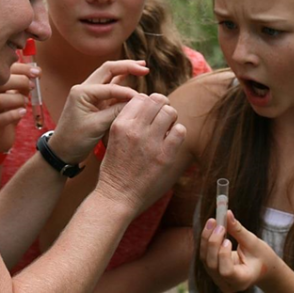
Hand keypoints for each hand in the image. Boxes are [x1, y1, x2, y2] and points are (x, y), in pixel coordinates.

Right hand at [0, 63, 36, 152]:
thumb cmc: (7, 113)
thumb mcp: (16, 96)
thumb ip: (23, 85)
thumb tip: (36, 72)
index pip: (3, 70)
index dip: (22, 69)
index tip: (37, 72)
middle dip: (20, 81)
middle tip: (32, 86)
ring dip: (17, 99)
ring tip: (25, 103)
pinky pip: (0, 119)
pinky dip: (14, 114)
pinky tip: (22, 113)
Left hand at [50, 60, 149, 163]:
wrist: (62, 151)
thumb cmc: (75, 139)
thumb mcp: (97, 126)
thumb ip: (116, 112)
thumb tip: (136, 103)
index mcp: (82, 92)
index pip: (111, 87)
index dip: (128, 92)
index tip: (142, 100)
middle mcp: (85, 88)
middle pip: (109, 70)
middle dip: (127, 66)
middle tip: (144, 66)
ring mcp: (90, 94)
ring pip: (110, 77)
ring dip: (125, 72)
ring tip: (142, 69)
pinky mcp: (95, 102)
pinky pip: (111, 89)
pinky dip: (122, 85)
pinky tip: (133, 82)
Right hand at [95, 92, 186, 213]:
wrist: (117, 196)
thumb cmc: (115, 167)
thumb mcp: (113, 137)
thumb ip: (128, 120)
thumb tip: (146, 104)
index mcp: (120, 124)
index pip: (140, 97)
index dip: (148, 102)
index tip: (150, 111)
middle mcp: (135, 129)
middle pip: (157, 100)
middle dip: (162, 106)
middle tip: (162, 116)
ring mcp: (150, 142)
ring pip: (170, 112)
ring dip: (171, 118)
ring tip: (167, 128)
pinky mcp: (165, 156)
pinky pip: (180, 131)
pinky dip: (178, 132)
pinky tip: (171, 140)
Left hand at [200, 210, 278, 291]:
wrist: (262, 266)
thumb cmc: (261, 256)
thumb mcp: (253, 243)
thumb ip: (238, 230)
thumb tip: (227, 213)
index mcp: (242, 280)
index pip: (226, 272)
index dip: (223, 255)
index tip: (228, 240)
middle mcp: (228, 284)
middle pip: (212, 264)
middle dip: (212, 242)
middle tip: (217, 223)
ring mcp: (219, 279)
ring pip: (205, 259)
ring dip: (206, 238)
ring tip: (213, 221)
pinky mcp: (213, 271)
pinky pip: (205, 256)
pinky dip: (206, 241)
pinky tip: (211, 228)